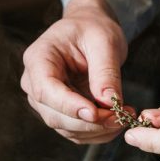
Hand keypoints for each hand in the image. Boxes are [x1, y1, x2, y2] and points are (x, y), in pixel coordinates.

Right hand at [21, 0, 133, 143]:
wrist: (90, 30)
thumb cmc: (92, 28)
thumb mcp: (104, 41)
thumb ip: (105, 71)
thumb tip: (109, 101)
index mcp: (38, 59)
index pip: (46, 90)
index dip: (69, 106)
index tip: (95, 113)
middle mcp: (35, 83)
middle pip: (55, 115)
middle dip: (90, 122)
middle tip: (121, 117)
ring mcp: (46, 101)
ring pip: (67, 128)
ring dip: (97, 130)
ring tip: (124, 117)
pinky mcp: (61, 112)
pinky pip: (77, 131)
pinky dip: (98, 132)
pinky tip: (117, 120)